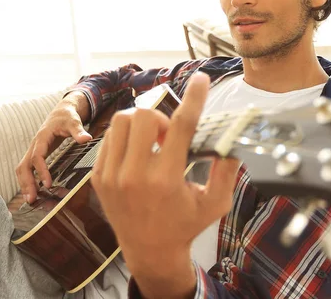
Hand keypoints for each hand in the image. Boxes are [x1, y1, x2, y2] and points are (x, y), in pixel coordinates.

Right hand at [15, 94, 91, 202]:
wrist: (61, 112)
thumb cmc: (67, 117)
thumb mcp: (74, 121)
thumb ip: (79, 131)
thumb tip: (86, 138)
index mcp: (42, 137)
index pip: (37, 157)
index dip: (41, 171)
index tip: (47, 184)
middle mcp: (34, 145)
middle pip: (24, 166)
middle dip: (26, 182)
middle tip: (32, 199)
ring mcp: (33, 150)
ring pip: (23, 169)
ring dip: (24, 184)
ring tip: (31, 199)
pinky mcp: (36, 154)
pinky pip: (28, 169)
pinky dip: (28, 180)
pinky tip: (35, 192)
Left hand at [91, 72, 238, 297]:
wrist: (149, 251)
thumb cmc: (186, 225)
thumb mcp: (216, 203)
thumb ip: (227, 170)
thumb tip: (233, 139)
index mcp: (166, 180)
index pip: (181, 126)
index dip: (194, 98)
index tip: (201, 79)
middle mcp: (134, 176)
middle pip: (144, 115)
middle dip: (161, 118)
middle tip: (169, 137)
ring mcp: (111, 176)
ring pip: (122, 121)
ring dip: (142, 123)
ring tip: (153, 144)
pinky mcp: (98, 177)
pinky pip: (110, 138)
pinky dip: (127, 137)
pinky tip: (138, 153)